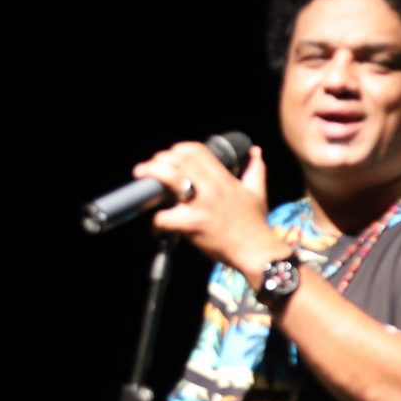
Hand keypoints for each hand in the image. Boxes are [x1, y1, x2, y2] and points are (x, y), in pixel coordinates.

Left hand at [142, 141, 275, 274]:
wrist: (257, 252)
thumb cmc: (255, 224)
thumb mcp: (257, 193)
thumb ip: (255, 170)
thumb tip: (256, 152)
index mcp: (224, 179)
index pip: (197, 151)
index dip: (179, 149)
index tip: (171, 155)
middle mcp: (212, 188)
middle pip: (180, 160)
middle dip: (160, 159)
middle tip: (150, 167)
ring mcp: (201, 206)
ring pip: (170, 179)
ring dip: (152, 174)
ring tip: (142, 177)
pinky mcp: (193, 225)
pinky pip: (165, 218)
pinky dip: (156, 220)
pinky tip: (157, 224)